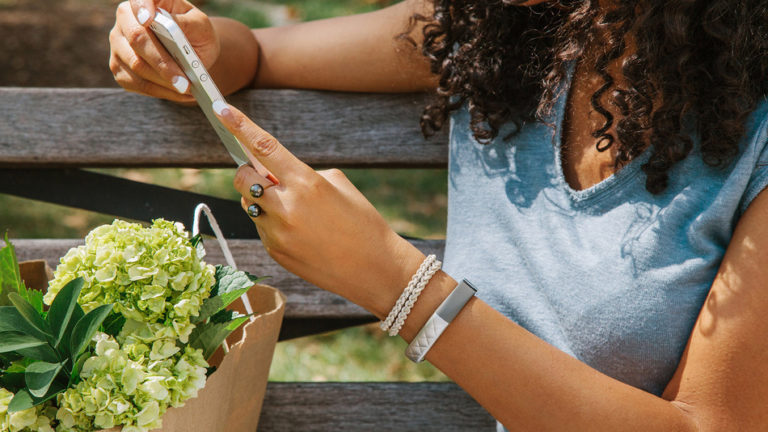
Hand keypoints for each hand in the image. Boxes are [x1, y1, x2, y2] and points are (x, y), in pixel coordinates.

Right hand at [109, 0, 219, 101]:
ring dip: (164, 82)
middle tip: (184, 81)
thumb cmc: (196, 34)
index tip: (149, 20)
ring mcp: (118, 46)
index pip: (138, 1)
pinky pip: (137, 84)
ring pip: (136, 67)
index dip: (141, 8)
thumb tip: (171, 25)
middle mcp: (125, 21)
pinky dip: (161, 92)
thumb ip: (187, 23)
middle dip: (163, 63)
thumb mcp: (200, 25)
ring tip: (187, 89)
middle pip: (137, 40)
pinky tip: (179, 94)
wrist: (191, 53)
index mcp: (144, 2)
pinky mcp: (120, 69)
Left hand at [213, 103, 426, 316]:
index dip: (240, 126)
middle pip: (243, 178)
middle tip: (269, 178)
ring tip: (296, 212)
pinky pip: (260, 227)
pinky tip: (300, 233)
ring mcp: (277, 232)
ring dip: (263, 200)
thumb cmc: (363, 222)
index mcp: (306, 183)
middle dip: (250, 173)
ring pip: (249, 204)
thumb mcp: (338, 185)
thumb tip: (273, 173)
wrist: (374, 269)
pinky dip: (272, 223)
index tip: (222, 109)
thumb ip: (302, 174)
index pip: (264, 147)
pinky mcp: (275, 252)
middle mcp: (286, 207)